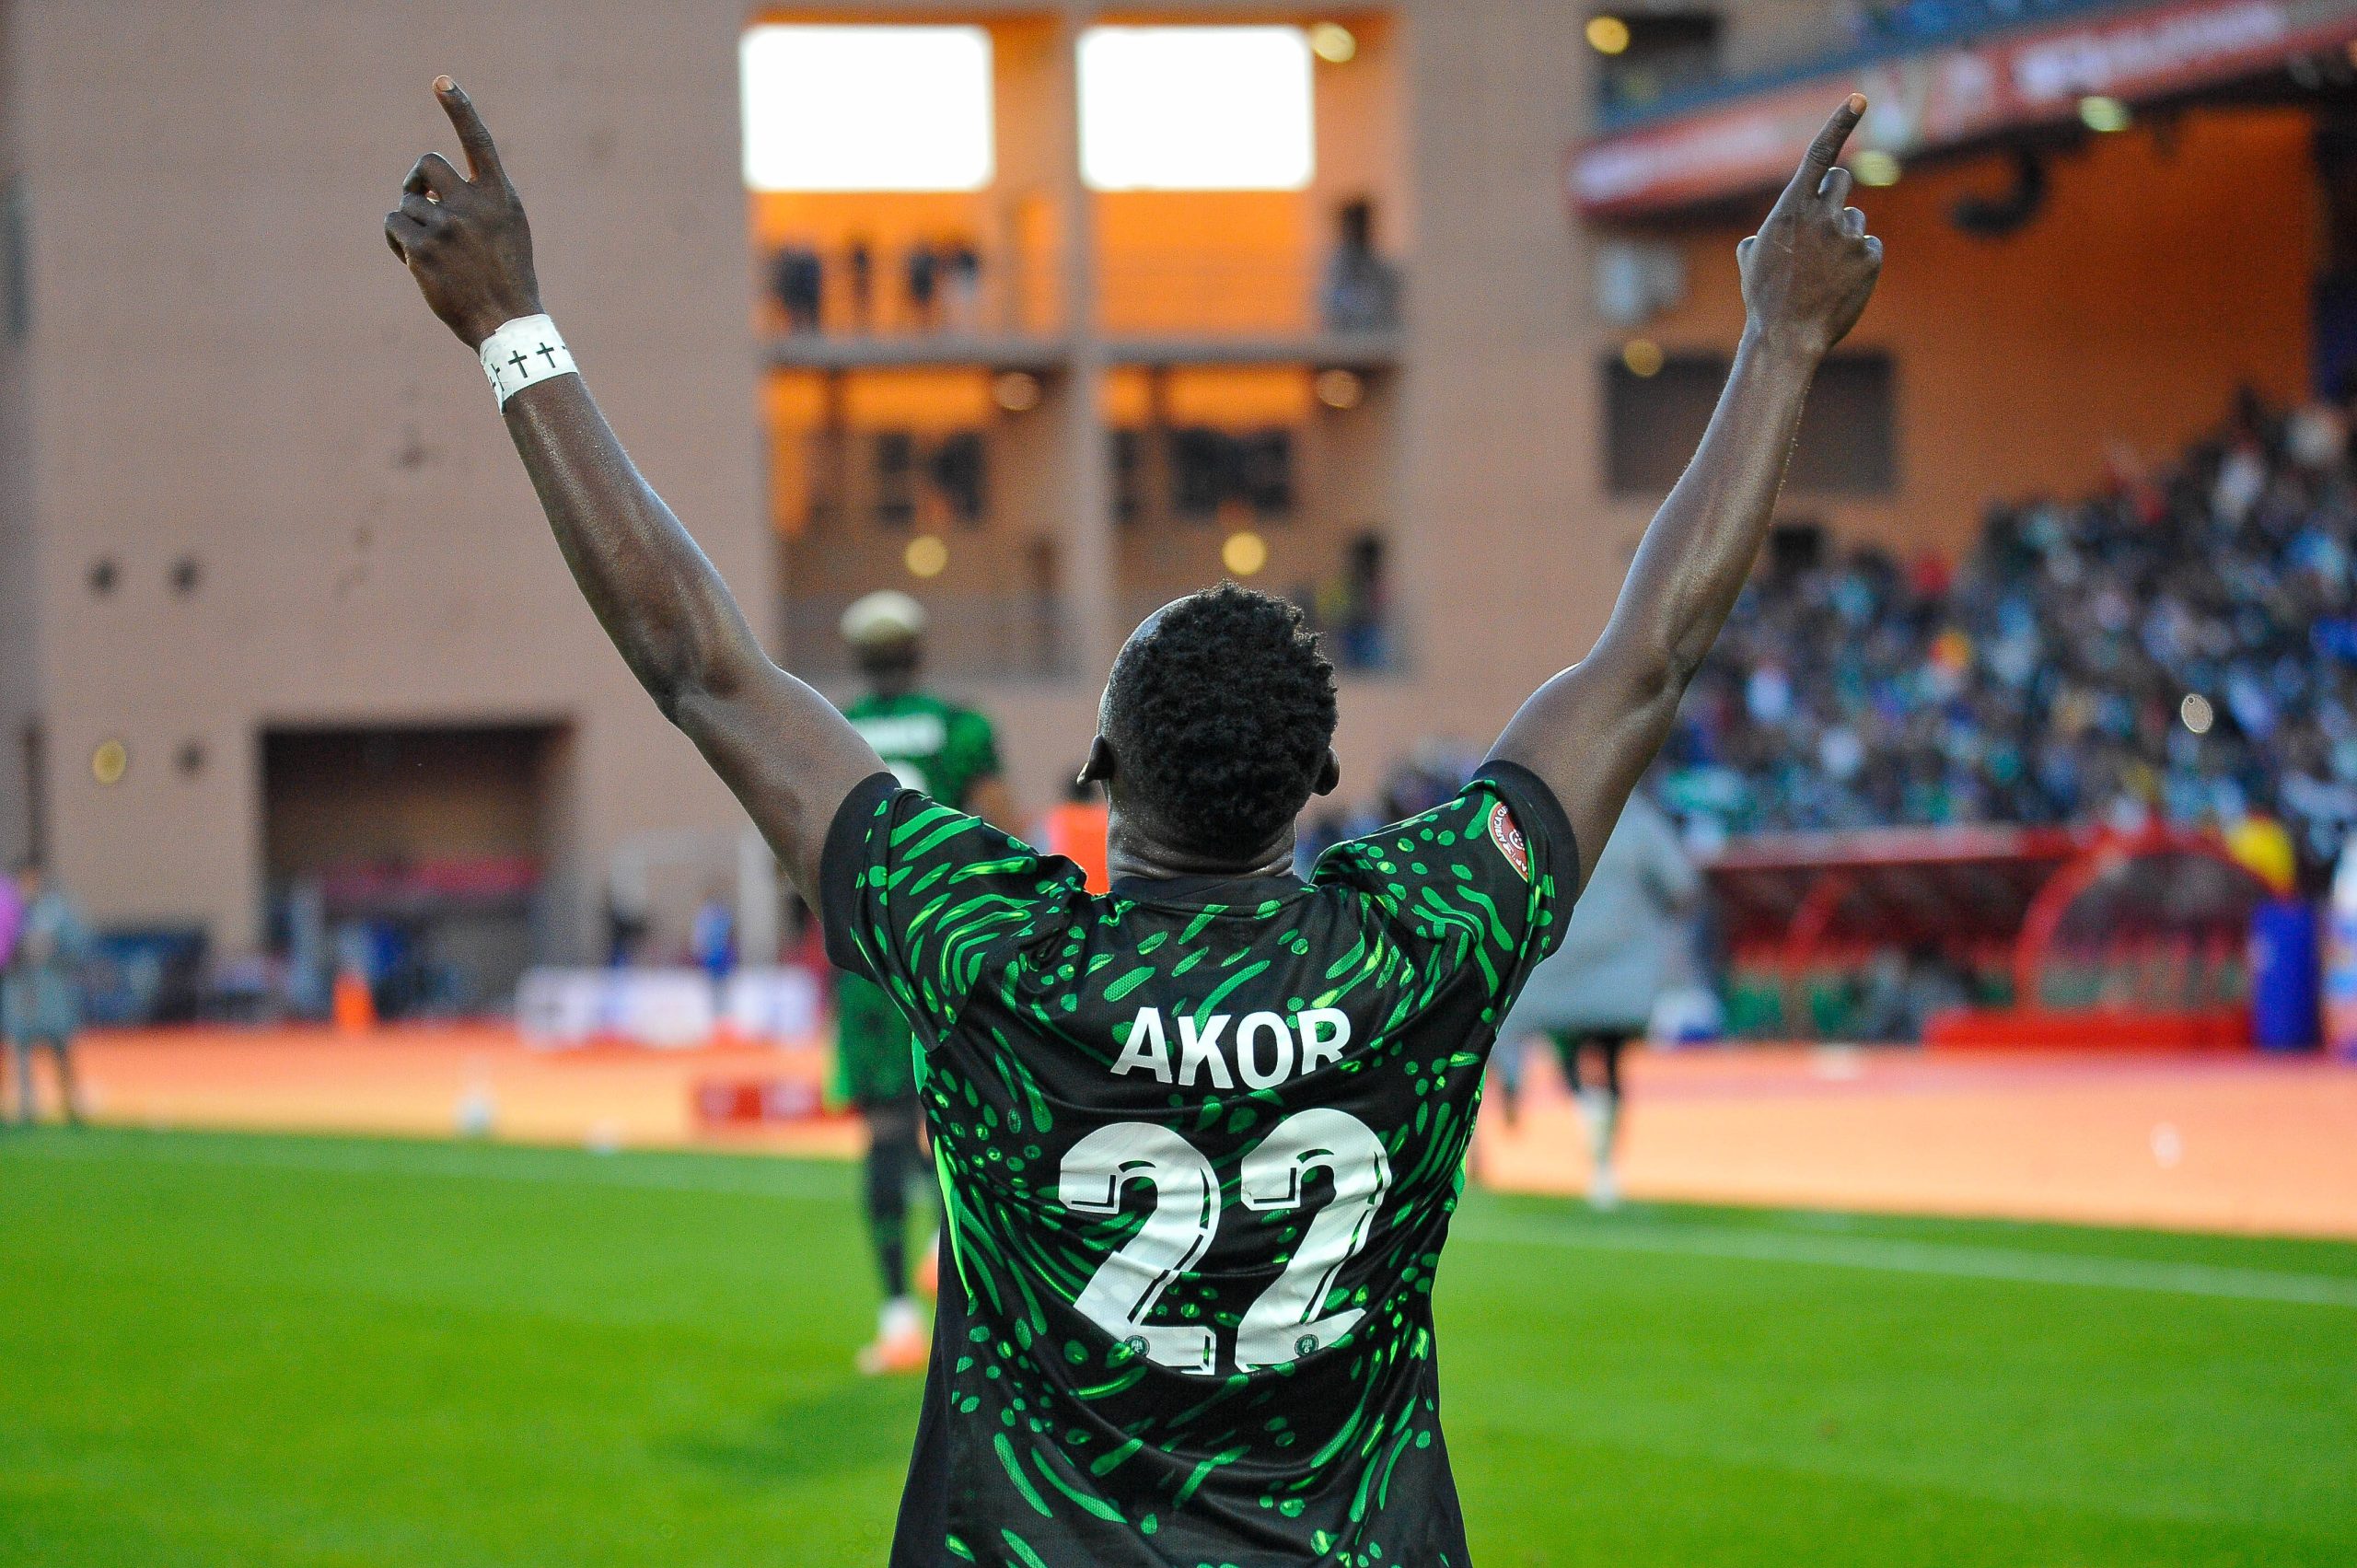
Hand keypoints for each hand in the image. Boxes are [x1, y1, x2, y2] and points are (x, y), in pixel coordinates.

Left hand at [385, 77, 542, 348]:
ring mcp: (446, 226)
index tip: (442, 81)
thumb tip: (426, 182)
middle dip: (417, 181)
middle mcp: (473, 205)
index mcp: (499, 196)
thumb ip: (478, 199)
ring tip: (428, 249)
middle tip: (421, 203)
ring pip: (407, 200)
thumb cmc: (506, 276)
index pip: (477, 141)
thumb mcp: (507, 229)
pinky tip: (413, 261)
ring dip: (410, 219)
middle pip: (427, 164)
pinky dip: (397, 239)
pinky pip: (394, 224)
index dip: (460, 108)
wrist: (506, 323)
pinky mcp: (422, 249)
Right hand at [1737, 94, 1882, 360]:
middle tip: (1823, 225)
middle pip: (1842, 181)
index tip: (1859, 99)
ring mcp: (1848, 235)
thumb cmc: (1765, 300)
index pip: (1820, 152)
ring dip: (1843, 238)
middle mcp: (1822, 214)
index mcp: (1790, 208)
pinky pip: (1870, 247)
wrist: (1787, 338)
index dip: (1841, 122)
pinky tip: (1841, 285)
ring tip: (1824, 274)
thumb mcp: (1753, 261)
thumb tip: (1761, 237)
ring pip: (1856, 219)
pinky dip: (1858, 263)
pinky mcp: (1870, 257)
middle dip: (1835, 195)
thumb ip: (1764, 235)